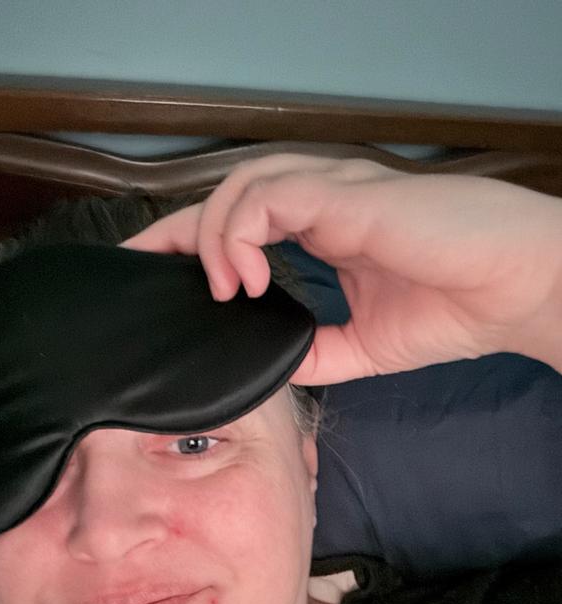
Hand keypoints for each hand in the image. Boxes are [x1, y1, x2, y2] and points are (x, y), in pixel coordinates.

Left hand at [124, 154, 561, 383]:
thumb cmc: (453, 308)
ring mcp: (337, 193)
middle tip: (145, 268)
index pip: (245, 223)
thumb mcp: (364, 345)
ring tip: (223, 287)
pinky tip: (246, 275)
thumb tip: (269, 364)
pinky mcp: (350, 196)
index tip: (157, 274)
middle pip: (229, 193)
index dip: (194, 243)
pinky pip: (274, 195)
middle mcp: (326, 203)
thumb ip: (315, 350)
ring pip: (244, 183)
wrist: (515, 292)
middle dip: (177, 228)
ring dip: (215, 235)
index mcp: (329, 231)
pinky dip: (244, 231)